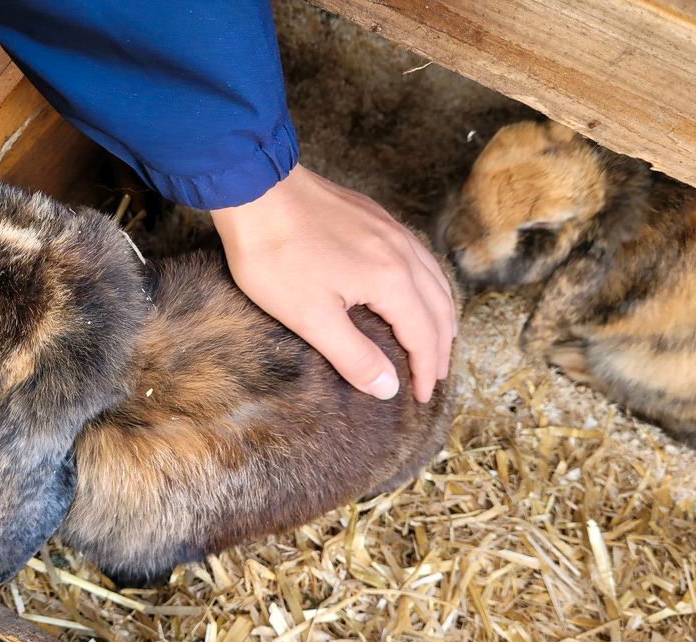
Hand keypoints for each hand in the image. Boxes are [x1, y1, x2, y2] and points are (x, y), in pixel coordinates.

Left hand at [211, 164, 455, 402]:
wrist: (255, 190)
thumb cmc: (276, 255)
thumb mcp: (311, 317)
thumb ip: (353, 356)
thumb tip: (389, 387)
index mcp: (391, 280)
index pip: (423, 334)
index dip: (424, 370)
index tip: (421, 397)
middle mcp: (401, 251)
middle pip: (437, 306)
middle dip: (439, 345)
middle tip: (434, 375)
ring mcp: (390, 229)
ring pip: (433, 277)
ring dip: (440, 312)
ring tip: (438, 337)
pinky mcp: (375, 215)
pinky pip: (418, 255)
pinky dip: (427, 282)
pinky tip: (414, 287)